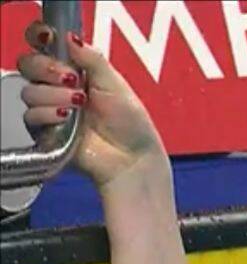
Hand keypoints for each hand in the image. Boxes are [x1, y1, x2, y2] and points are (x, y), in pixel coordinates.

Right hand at [17, 21, 165, 187]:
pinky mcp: (46, 133)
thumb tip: (70, 37)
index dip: (40, 38)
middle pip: (28, 65)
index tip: (48, 37)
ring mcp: (50, 110)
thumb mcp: (115, 84)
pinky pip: (31, 116)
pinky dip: (49, 114)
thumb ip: (92, 59)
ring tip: (79, 103)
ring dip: (54, 95)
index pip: (44, 47)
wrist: (132, 157)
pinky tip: (68, 118)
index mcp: (74, 71)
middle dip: (47, 68)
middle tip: (71, 79)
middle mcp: (57, 88)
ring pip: (29, 91)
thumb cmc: (130, 123)